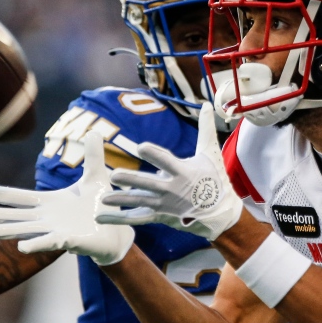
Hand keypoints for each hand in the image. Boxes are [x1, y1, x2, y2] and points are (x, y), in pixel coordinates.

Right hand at [0, 132, 134, 265]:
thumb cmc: (103, 207)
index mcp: (50, 203)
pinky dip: (36, 244)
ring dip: (9, 231)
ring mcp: (58, 231)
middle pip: (18, 216)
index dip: (2, 194)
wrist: (118, 232)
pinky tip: (21, 247)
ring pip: (29, 231)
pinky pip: (51, 243)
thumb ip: (93, 155)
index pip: (22, 198)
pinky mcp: (71, 242)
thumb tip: (94, 130)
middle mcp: (49, 219)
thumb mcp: (97, 176)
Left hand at [97, 103, 242, 240]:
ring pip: (140, 201)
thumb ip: (205, 128)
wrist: (219, 212)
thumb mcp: (211, 153)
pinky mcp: (159, 215)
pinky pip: (137, 217)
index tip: (141, 147)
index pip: (167, 162)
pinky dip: (120, 218)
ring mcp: (165, 204)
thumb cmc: (214, 178)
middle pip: (149, 184)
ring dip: (122, 200)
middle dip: (133, 181)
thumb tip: (207, 104)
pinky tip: (102, 217)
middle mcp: (172, 189)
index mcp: (184, 172)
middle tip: (115, 176)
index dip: (155, 154)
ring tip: (103, 198)